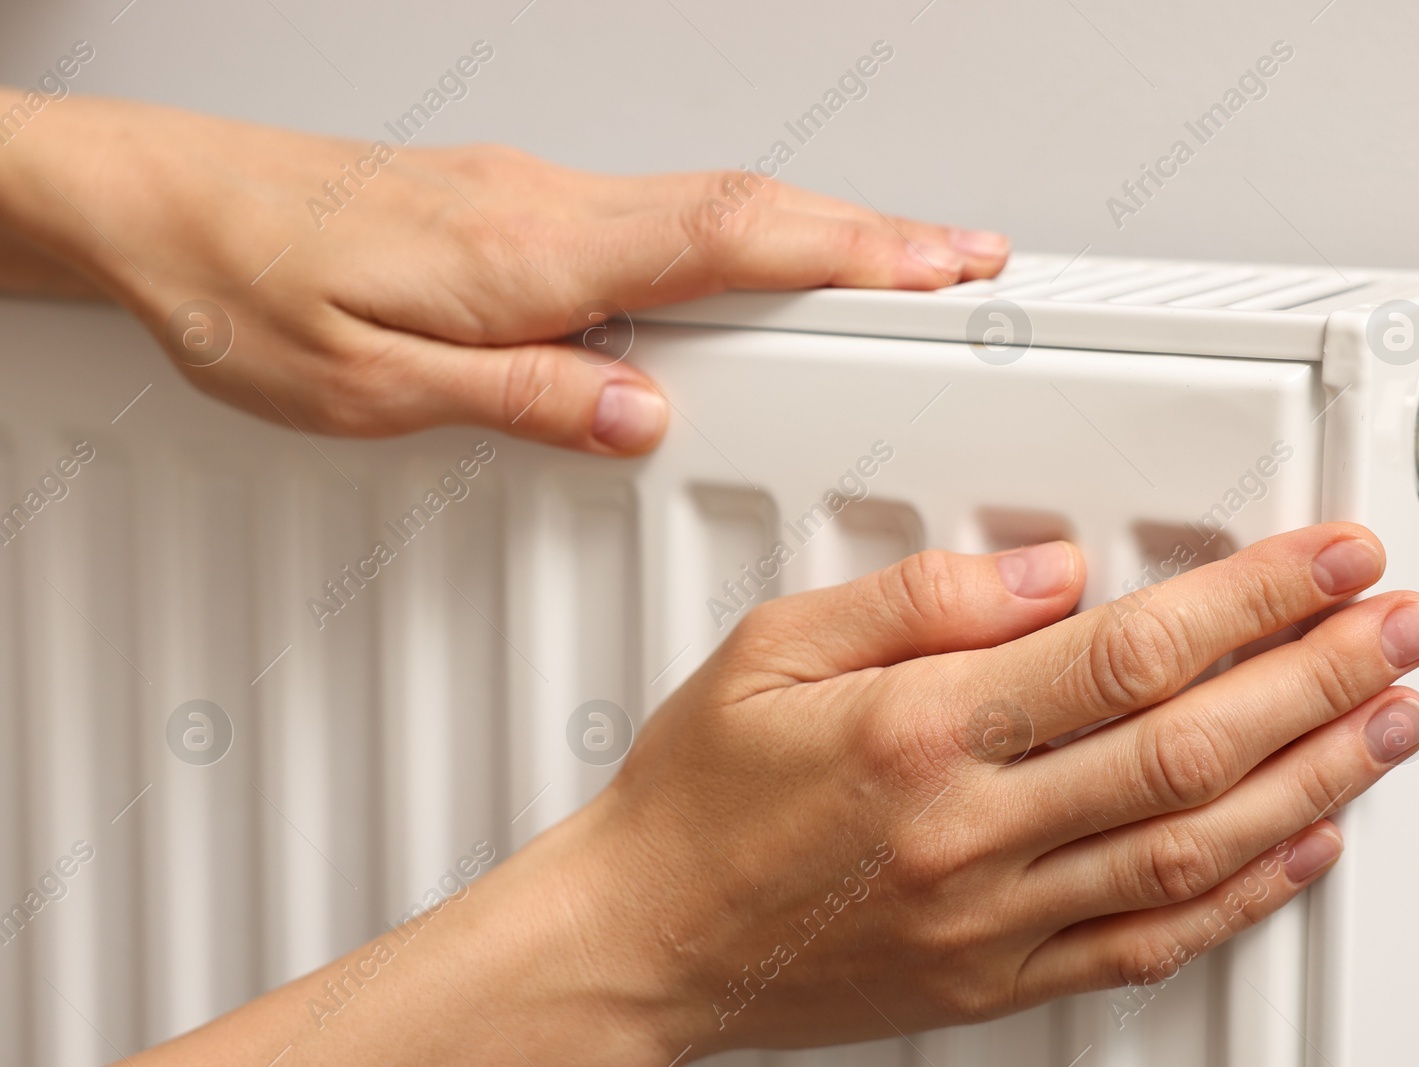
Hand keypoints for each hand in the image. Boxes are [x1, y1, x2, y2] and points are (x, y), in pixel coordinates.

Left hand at [0, 92, 1008, 452]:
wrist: (167, 210)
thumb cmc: (250, 292)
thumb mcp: (375, 388)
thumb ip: (525, 399)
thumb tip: (642, 419)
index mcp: (535, 255)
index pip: (730, 241)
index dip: (851, 250)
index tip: (941, 263)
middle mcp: (551, 209)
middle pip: (747, 209)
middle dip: (870, 234)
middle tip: (959, 261)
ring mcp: (537, 197)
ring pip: (707, 206)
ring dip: (810, 232)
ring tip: (885, 269)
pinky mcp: (513, 206)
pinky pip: (654, 215)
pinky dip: (734, 237)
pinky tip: (747, 271)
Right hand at [564, 522, 1418, 1054]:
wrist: (647, 936)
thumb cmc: (698, 796)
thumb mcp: (774, 650)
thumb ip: (918, 600)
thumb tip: (1046, 575)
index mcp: (918, 731)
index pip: (1125, 653)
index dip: (1248, 600)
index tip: (1323, 562)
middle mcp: (969, 829)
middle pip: (1188, 746)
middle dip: (1317, 677)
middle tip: (1395, 628)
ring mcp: (992, 915)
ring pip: (1192, 846)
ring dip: (1311, 777)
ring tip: (1386, 720)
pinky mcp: (996, 977)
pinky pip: (1145, 941)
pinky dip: (1242, 895)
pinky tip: (1299, 844)